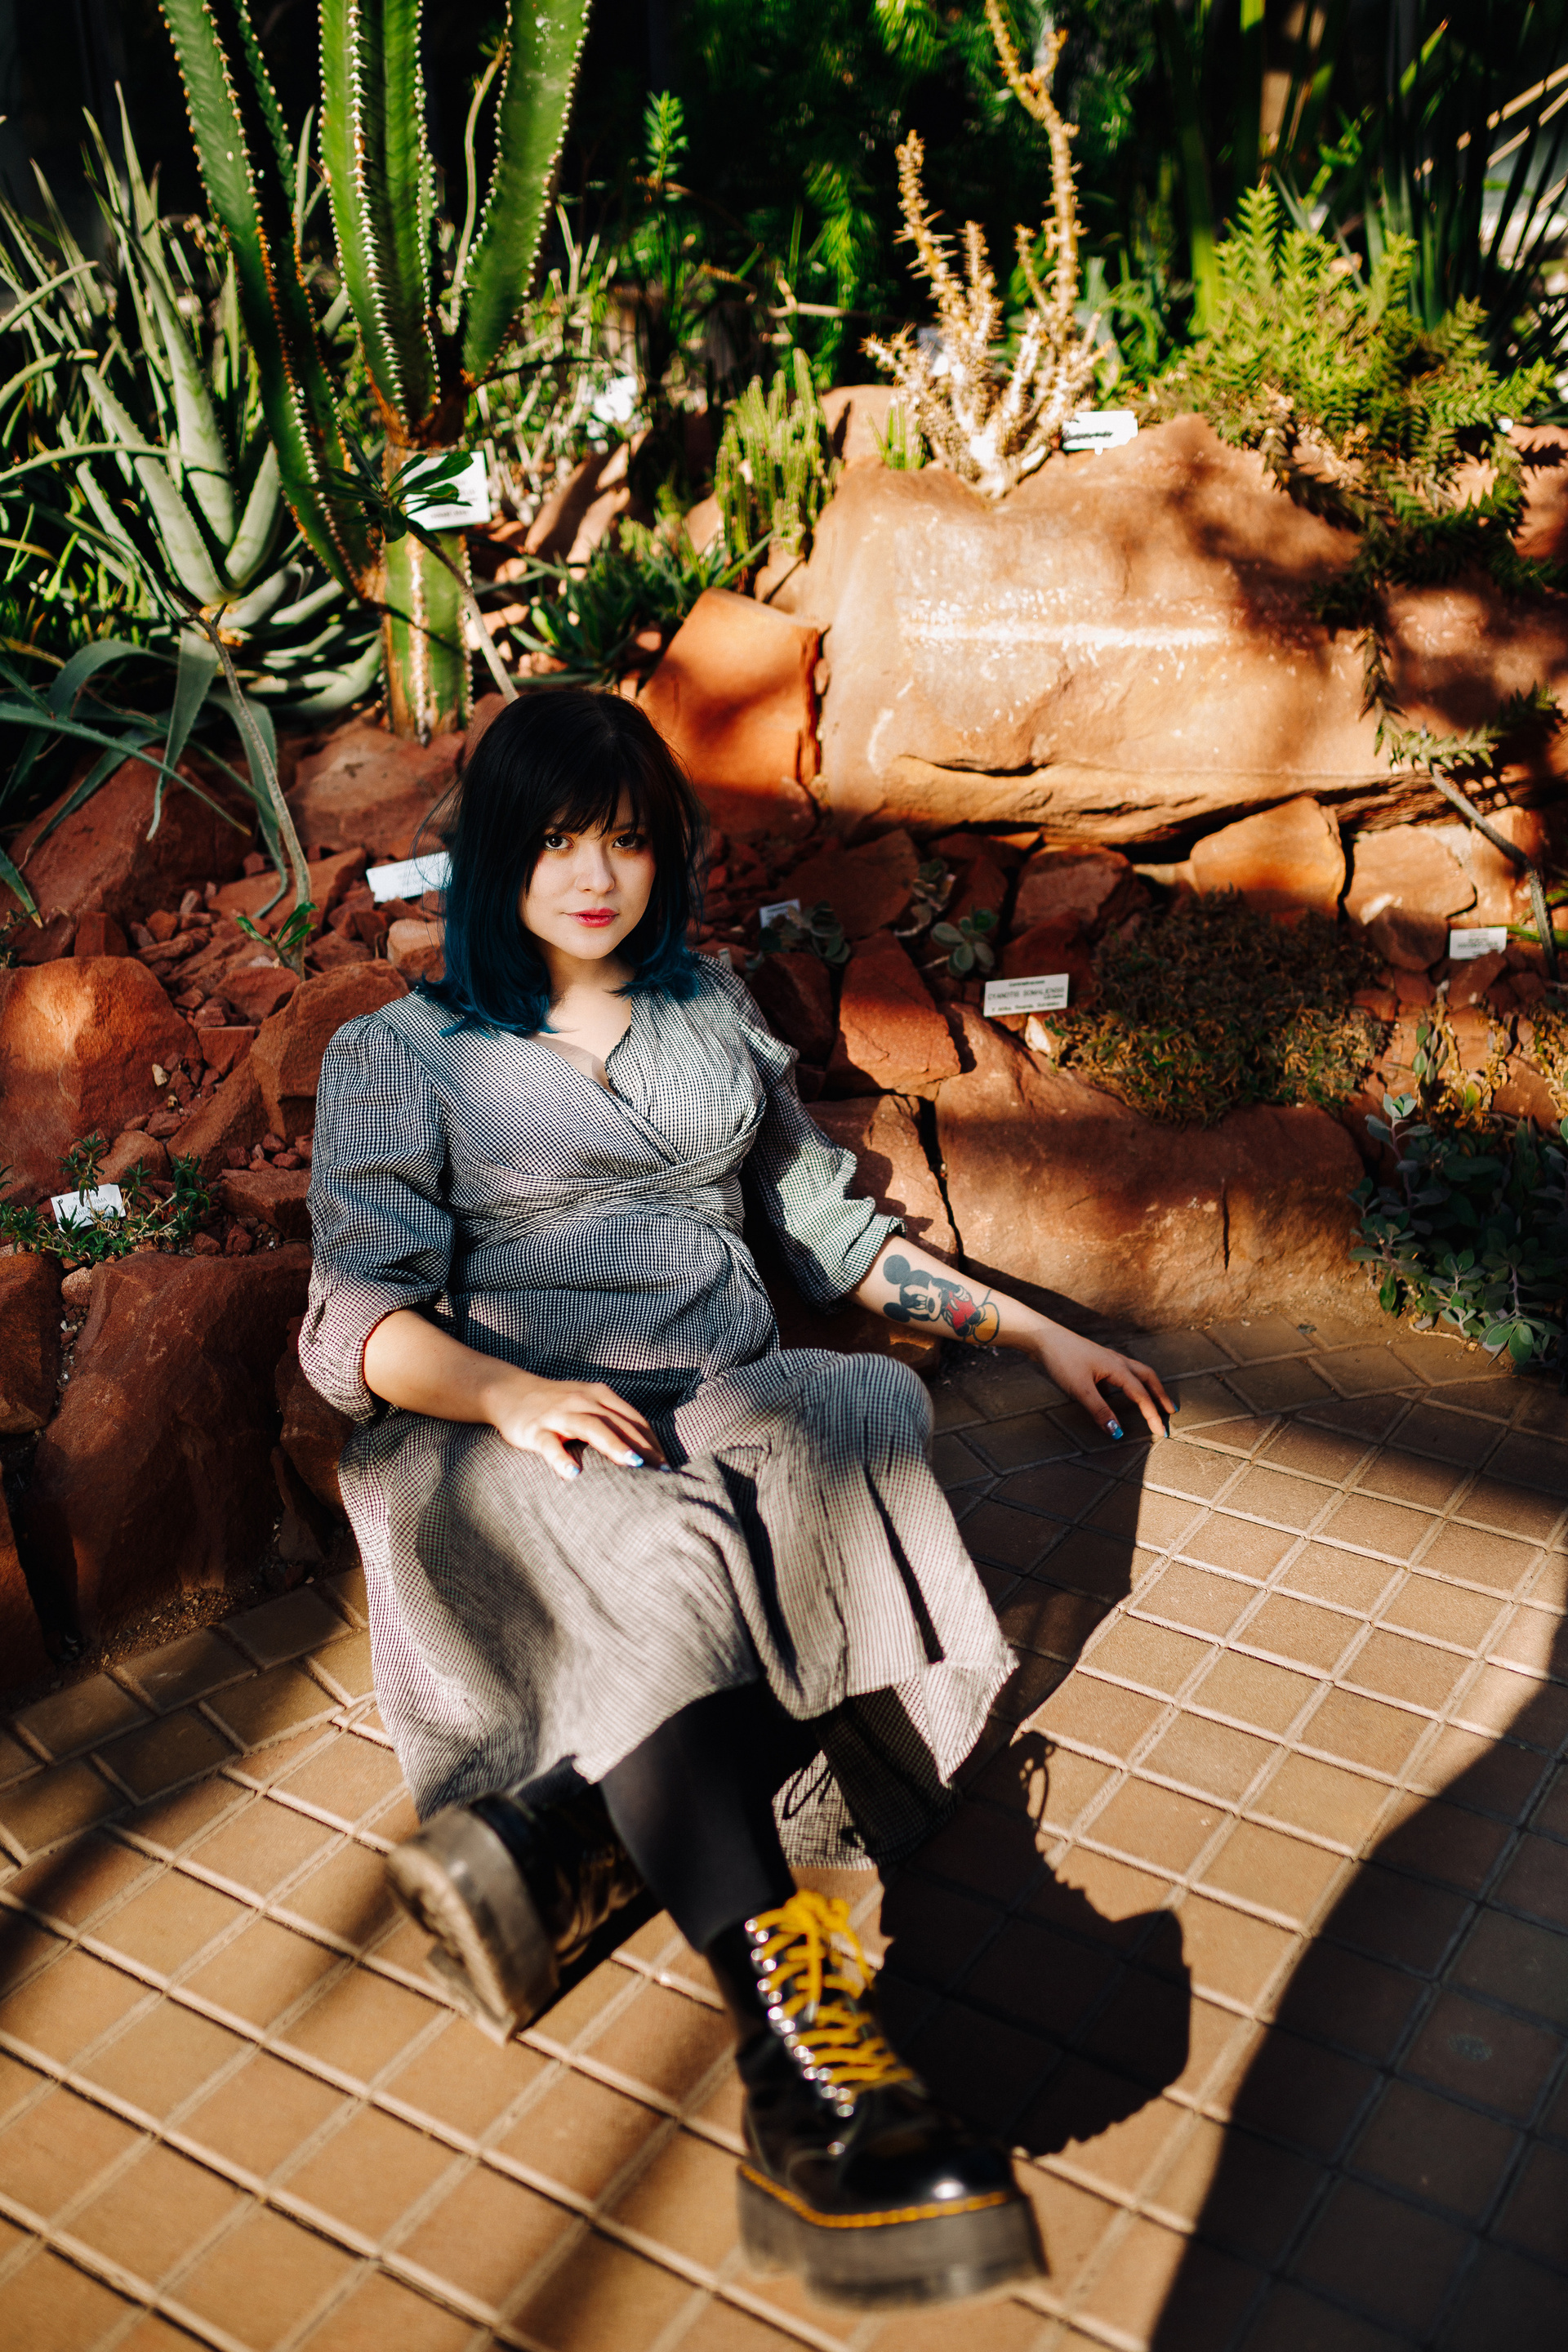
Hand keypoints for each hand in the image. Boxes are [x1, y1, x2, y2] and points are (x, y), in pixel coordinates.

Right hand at [486, 1370, 665, 1481]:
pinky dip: (561, 1458)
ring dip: (614, 1445)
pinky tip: (573, 1474)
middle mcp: (583, 1401)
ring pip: (591, 1427)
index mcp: (599, 1396)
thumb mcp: (588, 1404)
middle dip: (642, 1446)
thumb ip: (612, 1420)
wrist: (509, 1392)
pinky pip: (550, 1444)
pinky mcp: (536, 1429)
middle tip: (661, 1470)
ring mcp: (559, 1414)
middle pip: (618, 1423)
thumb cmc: (557, 1404)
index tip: (666, 1464)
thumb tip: (643, 1450)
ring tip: (633, 1465)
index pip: (633, 1419)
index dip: (651, 1441)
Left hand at [1030, 1328, 1174, 1443]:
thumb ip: (1100, 1411)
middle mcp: (1117, 1361)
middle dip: (1160, 1395)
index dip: (1152, 1414)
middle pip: (1147, 1377)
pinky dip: (1125, 1384)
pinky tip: (1115, 1395)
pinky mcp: (1096, 1360)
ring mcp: (1106, 1358)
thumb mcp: (1081, 1389)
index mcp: (1118, 1368)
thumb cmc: (1062, 1359)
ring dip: (1146, 1387)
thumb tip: (1117, 1432)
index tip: (1161, 1431)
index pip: (1141, 1395)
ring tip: (1152, 1401)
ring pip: (1135, 1373)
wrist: (1044, 1337)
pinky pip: (1118, 1373)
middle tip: (1170, 1410)